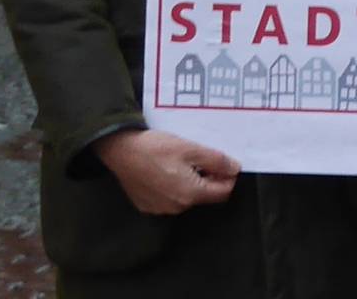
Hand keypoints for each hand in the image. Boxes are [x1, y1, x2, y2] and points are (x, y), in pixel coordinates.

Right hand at [94, 128, 238, 214]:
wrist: (121, 151)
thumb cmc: (155, 148)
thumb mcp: (191, 148)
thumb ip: (216, 160)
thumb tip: (235, 168)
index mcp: (190, 194)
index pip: (223, 192)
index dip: (228, 177)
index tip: (226, 164)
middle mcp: (177, 207)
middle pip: (205, 196)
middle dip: (210, 179)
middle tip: (203, 159)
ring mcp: (161, 208)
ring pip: (188, 198)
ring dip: (192, 183)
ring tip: (183, 163)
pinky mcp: (148, 206)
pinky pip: (170, 199)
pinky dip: (174, 187)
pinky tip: (167, 171)